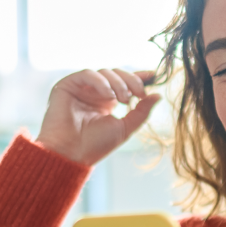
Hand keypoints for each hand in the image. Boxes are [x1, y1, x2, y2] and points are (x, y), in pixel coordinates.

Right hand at [35, 68, 159, 166]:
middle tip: (139, 94)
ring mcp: (81, 88)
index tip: (154, 75)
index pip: (124, 82)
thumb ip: (141, 112)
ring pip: (105, 72)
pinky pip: (88, 74)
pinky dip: (101, 82)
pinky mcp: (67, 85)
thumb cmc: (95, 145)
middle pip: (117, 74)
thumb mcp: (125, 128)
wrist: (71, 154)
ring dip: (118, 83)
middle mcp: (94, 92)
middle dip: (131, 81)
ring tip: (123, 100)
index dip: (139, 77)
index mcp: (107, 101)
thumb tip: (158, 95)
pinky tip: (109, 96)